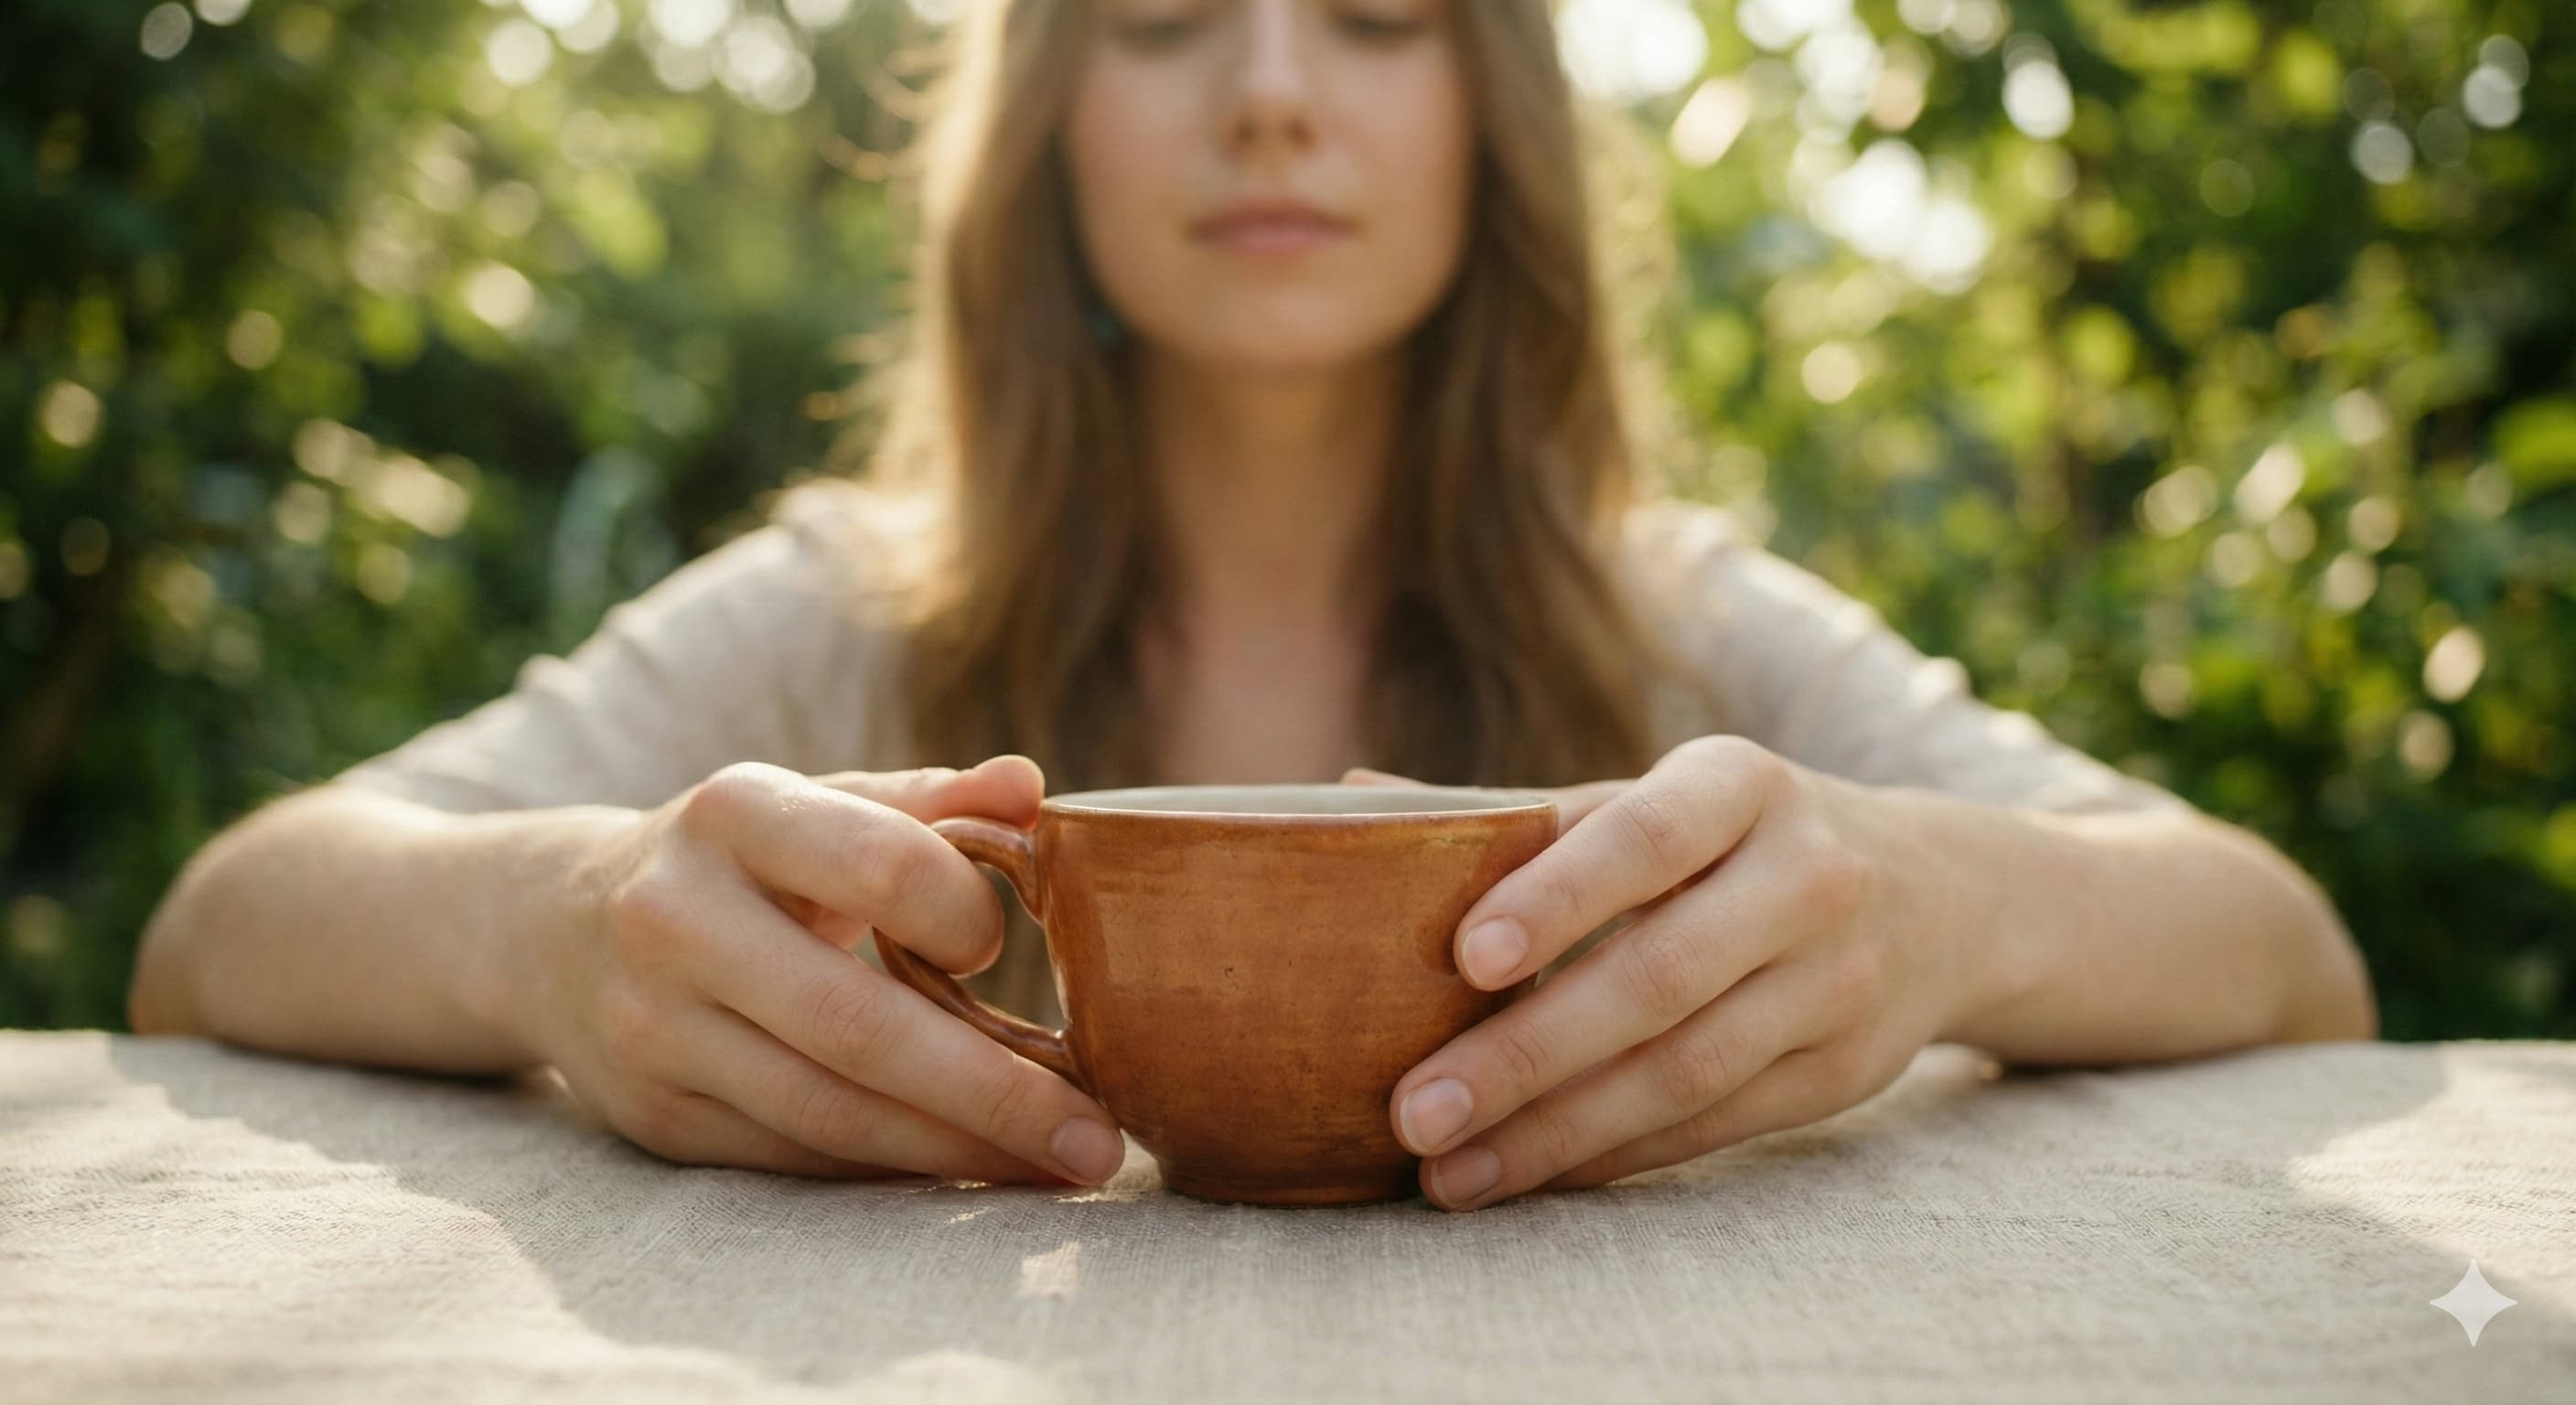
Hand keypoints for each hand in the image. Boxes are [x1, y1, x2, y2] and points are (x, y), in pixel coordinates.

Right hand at [522, 756, 1127, 1186]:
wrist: (551, 928)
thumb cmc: (736, 859)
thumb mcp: (815, 804)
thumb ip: (926, 802)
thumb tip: (1031, 788)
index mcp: (732, 816)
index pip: (876, 866)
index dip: (962, 912)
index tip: (1003, 946)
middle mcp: (676, 921)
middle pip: (857, 1025)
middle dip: (994, 1093)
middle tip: (1100, 1138)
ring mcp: (654, 1028)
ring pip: (828, 1111)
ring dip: (956, 1150)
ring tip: (1059, 1165)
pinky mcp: (655, 1115)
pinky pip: (796, 1153)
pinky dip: (891, 1168)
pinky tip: (971, 1170)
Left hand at [1344, 736, 1963, 1209]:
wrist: (1941, 897)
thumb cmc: (1738, 841)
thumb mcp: (1661, 801)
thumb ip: (1524, 816)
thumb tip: (1351, 795)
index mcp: (1741, 785)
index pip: (1644, 837)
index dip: (1558, 897)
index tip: (1466, 957)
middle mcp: (1806, 876)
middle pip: (1657, 977)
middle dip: (1527, 1053)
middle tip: (1413, 1109)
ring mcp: (1836, 981)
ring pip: (1686, 1069)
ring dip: (1556, 1130)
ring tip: (1447, 1170)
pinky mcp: (1844, 1072)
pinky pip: (1713, 1123)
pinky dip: (1613, 1154)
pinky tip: (1528, 1174)